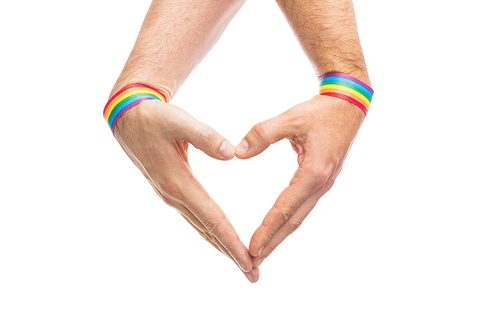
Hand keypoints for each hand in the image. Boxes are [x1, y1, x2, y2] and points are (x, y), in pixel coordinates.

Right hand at [113, 99, 258, 281]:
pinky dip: (212, 233)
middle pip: (209, 231)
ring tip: (243, 264)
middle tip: (253, 275)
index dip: (231, 241)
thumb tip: (232, 154)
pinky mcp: (173, 192)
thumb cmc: (155, 119)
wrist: (129, 120)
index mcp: (179, 183)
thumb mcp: (179, 122)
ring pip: (202, 228)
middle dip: (231, 254)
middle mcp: (175, 196)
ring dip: (222, 246)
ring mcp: (172, 196)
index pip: (212, 219)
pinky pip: (196, 219)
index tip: (248, 261)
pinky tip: (221, 238)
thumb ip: (206, 137)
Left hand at [235, 95, 364, 267]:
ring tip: (264, 252)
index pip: (285, 208)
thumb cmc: (321, 111)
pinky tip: (279, 227)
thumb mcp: (291, 118)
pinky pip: (303, 206)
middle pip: (294, 221)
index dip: (267, 230)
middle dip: (273, 243)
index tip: (252, 248)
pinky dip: (289, 221)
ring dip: (281, 235)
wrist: (349, 104)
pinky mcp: (322, 180)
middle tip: (254, 262)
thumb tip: (237, 153)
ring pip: (300, 216)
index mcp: (313, 172)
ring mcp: (323, 184)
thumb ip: (262, 134)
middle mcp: (320, 184)